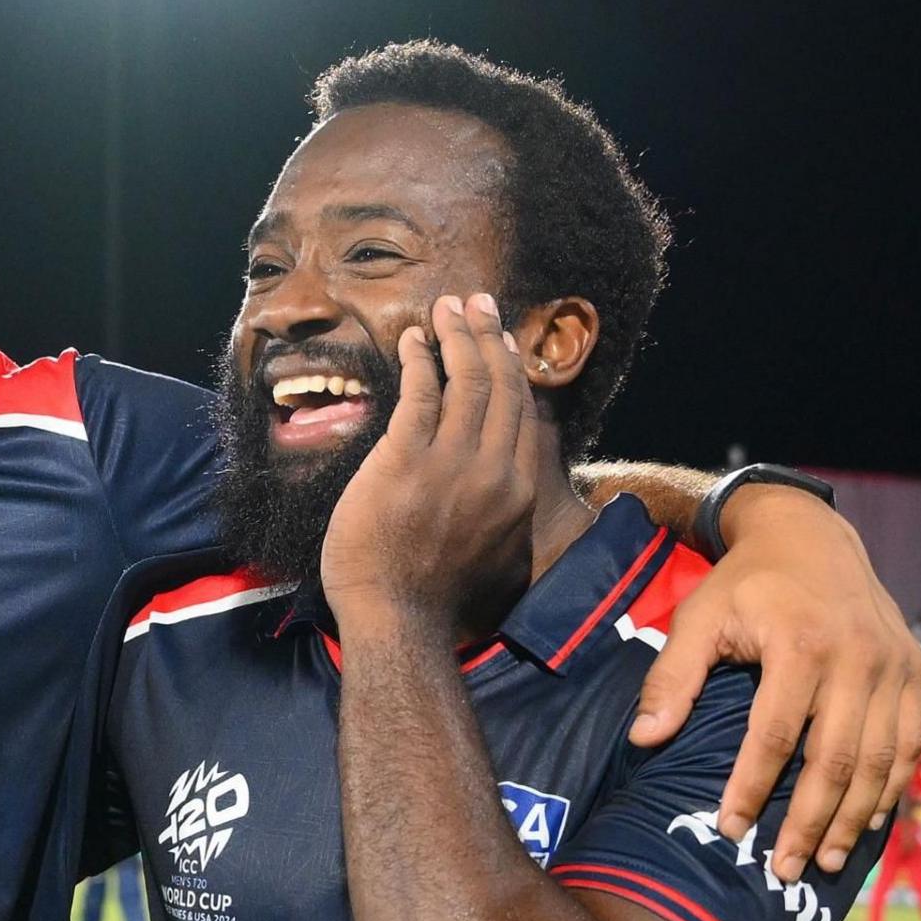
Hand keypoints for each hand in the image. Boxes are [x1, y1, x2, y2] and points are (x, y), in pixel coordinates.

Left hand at [321, 293, 543, 633]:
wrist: (398, 617)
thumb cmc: (435, 596)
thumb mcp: (497, 556)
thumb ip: (506, 518)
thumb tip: (511, 502)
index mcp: (517, 492)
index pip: (521, 413)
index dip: (512, 369)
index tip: (503, 341)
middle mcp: (493, 470)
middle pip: (500, 386)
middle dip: (488, 336)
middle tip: (478, 303)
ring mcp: (451, 463)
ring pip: (465, 381)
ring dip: (457, 336)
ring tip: (447, 307)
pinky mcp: (405, 460)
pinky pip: (419, 393)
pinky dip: (419, 359)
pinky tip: (414, 339)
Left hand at [629, 485, 920, 881]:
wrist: (810, 536)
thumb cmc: (744, 584)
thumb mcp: (698, 617)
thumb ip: (671, 678)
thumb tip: (643, 740)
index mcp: (800, 644)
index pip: (776, 735)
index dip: (754, 788)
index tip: (730, 830)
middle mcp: (857, 657)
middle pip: (836, 758)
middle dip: (810, 822)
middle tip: (781, 870)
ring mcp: (894, 666)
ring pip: (881, 760)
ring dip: (854, 818)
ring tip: (823, 862)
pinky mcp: (914, 672)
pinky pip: (909, 743)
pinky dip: (889, 789)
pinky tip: (865, 824)